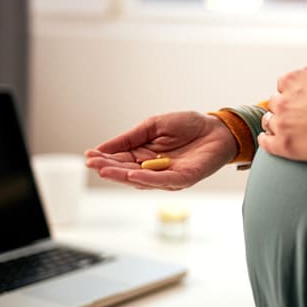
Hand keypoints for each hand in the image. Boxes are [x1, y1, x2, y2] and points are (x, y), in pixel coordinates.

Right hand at [85, 111, 237, 189]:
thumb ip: (130, 137)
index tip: (89, 156)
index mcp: (144, 156)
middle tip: (92, 165)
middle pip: (127, 172)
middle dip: (109, 169)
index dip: (105, 159)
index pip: (120, 160)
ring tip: (105, 170)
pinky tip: (132, 175)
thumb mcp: (153, 126)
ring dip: (122, 176)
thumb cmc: (188, 125)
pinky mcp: (183, 178)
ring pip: (141, 180)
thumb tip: (102, 148)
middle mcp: (153, 170)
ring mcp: (168, 176)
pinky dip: (147, 179)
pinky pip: (163, 181)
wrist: (217, 127)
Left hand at [258, 52, 306, 161]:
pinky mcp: (284, 145)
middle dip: (286, 106)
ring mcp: (281, 123)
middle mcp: (282, 100)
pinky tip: (271, 141)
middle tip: (300, 113)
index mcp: (292, 80)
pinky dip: (267, 141)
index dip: (294, 90)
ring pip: (269, 121)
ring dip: (276, 122)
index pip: (284, 83)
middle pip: (275, 102)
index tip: (303, 96)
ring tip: (287, 127)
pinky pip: (266, 143)